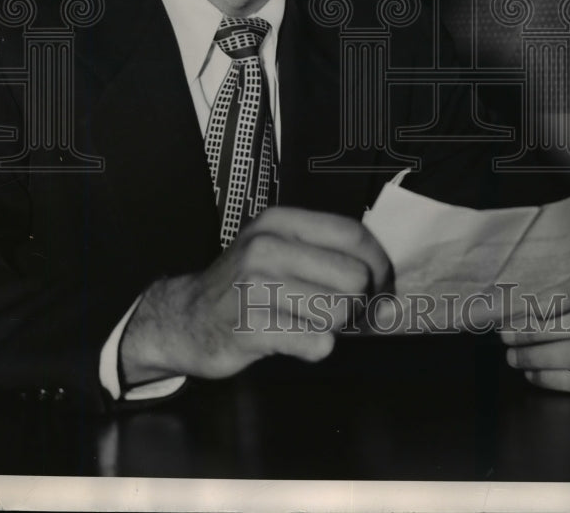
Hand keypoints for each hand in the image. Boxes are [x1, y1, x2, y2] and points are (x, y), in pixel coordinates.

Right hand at [119, 207, 391, 385]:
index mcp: (280, 222)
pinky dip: (315, 347)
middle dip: (359, 302)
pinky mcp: (252, 327)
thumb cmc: (244, 285)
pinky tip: (295, 339)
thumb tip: (385, 279)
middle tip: (346, 314)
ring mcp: (256, 287)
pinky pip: (317, 342)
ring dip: (336, 326)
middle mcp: (267, 247)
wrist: (184, 319)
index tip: (381, 286)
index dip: (379, 264)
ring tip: (315, 324)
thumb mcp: (276, 248)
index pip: (353, 234)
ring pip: (339, 311)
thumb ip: (324, 252)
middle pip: (354, 277)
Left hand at [499, 253, 569, 391]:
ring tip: (513, 355)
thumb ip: (546, 271)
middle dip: (538, 331)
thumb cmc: (568, 281)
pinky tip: (531, 373)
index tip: (524, 306)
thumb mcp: (563, 265)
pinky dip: (555, 379)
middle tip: (506, 334)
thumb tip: (501, 290)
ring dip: (541, 356)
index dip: (559, 297)